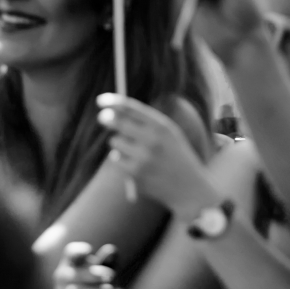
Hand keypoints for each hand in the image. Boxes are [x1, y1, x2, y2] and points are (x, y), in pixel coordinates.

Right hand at [54, 241, 119, 288]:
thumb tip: (111, 251)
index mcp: (71, 262)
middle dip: (93, 274)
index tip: (89, 250)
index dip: (77, 251)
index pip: (70, 253)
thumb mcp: (105, 270)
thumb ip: (108, 261)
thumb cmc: (98, 283)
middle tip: (112, 276)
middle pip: (75, 274)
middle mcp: (63, 277)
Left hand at [98, 94, 219, 219]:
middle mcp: (152, 141)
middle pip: (119, 123)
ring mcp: (143, 159)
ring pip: (115, 142)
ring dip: (119, 143)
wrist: (189, 188)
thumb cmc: (176, 155)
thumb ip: (147, 121)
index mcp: (162, 126)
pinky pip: (116, 159)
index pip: (132, 109)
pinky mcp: (135, 175)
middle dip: (107, 118)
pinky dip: (121, 159)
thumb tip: (115, 110)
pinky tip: (137, 165)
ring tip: (135, 150)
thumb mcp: (169, 133)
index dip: (113, 102)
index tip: (100, 100)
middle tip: (102, 117)